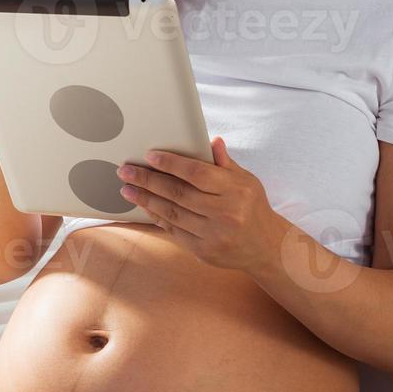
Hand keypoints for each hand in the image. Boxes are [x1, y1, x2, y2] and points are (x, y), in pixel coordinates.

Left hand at [115, 136, 285, 273]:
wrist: (266, 247)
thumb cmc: (252, 207)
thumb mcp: (245, 181)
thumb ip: (224, 163)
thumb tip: (211, 141)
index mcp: (236, 190)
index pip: (197, 173)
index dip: (171, 164)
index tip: (149, 156)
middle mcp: (226, 212)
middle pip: (179, 193)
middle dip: (148, 181)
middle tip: (125, 171)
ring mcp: (214, 234)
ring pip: (172, 213)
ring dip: (146, 199)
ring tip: (127, 189)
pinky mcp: (204, 251)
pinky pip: (174, 231)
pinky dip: (157, 217)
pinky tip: (145, 206)